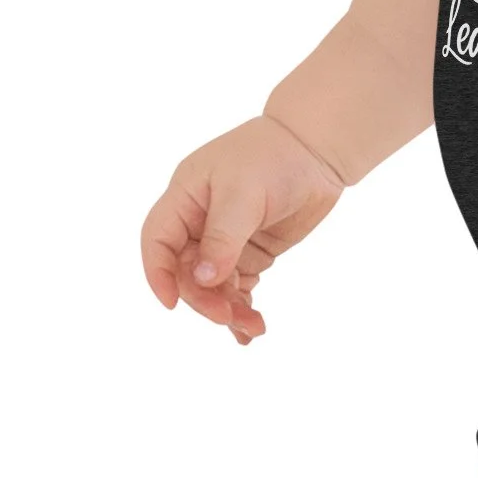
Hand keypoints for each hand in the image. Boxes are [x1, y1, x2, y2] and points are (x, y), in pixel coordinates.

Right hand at [139, 114, 345, 343]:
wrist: (319, 148)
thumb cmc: (275, 156)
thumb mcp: (243, 193)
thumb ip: (222, 238)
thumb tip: (203, 280)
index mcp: (185, 198)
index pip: (158, 242)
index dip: (159, 274)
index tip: (172, 304)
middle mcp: (199, 221)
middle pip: (187, 272)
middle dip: (204, 298)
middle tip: (228, 316)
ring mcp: (225, 238)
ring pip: (212, 284)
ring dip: (226, 308)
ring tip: (252, 327)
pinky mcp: (250, 250)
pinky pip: (236, 285)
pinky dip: (241, 306)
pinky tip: (250, 329)